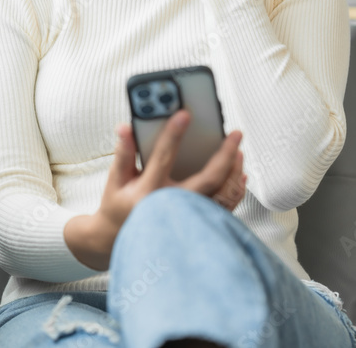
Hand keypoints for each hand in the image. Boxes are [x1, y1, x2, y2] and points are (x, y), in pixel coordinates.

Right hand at [66, 110, 244, 269]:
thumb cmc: (119, 207)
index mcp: (148, 191)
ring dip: (234, 171)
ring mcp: (189, 218)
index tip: (184, 114)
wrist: (122, 241)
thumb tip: (125, 128)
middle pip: (207, 179)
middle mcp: (172, 206)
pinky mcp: (199, 224)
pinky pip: (225, 208)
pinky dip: (235, 190)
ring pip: (222, 195)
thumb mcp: (115, 180)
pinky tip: (240, 174)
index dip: (173, 134)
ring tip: (238, 150)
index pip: (163, 157)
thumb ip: (124, 153)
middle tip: (234, 134)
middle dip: (225, 154)